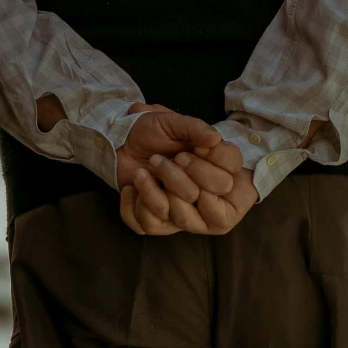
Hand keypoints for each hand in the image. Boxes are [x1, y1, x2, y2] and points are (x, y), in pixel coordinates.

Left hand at [116, 108, 258, 238]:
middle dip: (176, 180)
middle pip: (200, 200)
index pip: (224, 182)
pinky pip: (148, 225)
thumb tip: (214, 138)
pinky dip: (133, 207)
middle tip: (157, 160)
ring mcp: (176, 208)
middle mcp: (197, 192)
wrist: (123, 140)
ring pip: (177, 218)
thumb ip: (195, 128)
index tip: (183, 153)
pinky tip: (131, 189)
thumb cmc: (151, 130)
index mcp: (211, 168)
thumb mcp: (173, 122)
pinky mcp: (152, 217)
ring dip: (152, 194)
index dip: (203, 169)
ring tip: (141, 173)